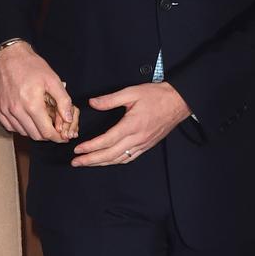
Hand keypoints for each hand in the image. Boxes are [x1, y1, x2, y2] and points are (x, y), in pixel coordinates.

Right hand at [0, 42, 77, 140]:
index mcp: (32, 104)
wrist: (7, 54)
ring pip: (22, 132)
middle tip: (53, 127)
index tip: (62, 135)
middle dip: (47, 135)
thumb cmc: (31, 65)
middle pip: (35, 135)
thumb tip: (68, 119)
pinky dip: (19, 127)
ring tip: (40, 120)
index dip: (57, 137)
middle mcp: (16, 110)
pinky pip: (9, 126)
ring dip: (33, 131)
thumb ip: (63, 100)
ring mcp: (4, 110)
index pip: (46, 132)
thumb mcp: (52, 79)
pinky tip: (26, 118)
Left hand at [71, 82, 190, 166]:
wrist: (178, 102)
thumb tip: (92, 103)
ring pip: (119, 159)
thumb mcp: (131, 92)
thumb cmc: (156, 96)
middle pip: (111, 154)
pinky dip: (116, 161)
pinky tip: (107, 161)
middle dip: (91, 160)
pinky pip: (129, 158)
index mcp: (132, 125)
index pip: (107, 140)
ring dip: (102, 163)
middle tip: (76, 162)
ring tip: (87, 163)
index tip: (78, 150)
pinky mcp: (147, 145)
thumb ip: (110, 99)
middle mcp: (137, 138)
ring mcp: (143, 144)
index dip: (91, 147)